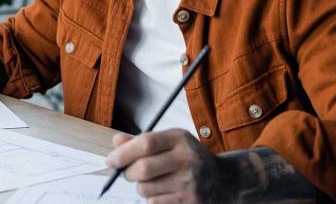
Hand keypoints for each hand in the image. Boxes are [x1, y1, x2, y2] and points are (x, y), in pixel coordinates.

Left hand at [106, 129, 229, 202]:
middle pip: (143, 168)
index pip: (146, 143)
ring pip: (146, 189)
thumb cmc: (188, 158)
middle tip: (124, 173)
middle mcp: (188, 159)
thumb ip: (142, 141)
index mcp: (180, 138)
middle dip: (127, 173)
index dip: (123, 153)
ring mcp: (191, 183)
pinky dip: (152, 199)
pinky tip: (163, 192)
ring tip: (149, 182)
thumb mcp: (170, 142)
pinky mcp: (191, 202)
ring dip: (140, 187)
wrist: (226, 180)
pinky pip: (155, 203)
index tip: (110, 160)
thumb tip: (116, 142)